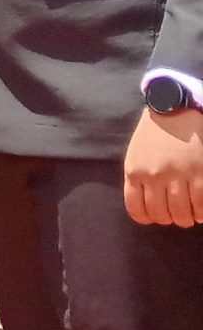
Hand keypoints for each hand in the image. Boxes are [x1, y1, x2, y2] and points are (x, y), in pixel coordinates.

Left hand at [124, 107, 202, 225]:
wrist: (174, 110)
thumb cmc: (154, 135)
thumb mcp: (135, 156)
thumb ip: (138, 180)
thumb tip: (148, 207)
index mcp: (134, 172)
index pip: (136, 209)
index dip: (148, 218)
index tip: (156, 217)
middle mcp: (154, 176)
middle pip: (161, 214)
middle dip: (170, 219)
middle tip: (176, 215)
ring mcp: (178, 174)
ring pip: (182, 213)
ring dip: (187, 219)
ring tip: (190, 215)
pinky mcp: (200, 172)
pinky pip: (201, 204)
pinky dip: (202, 213)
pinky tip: (201, 212)